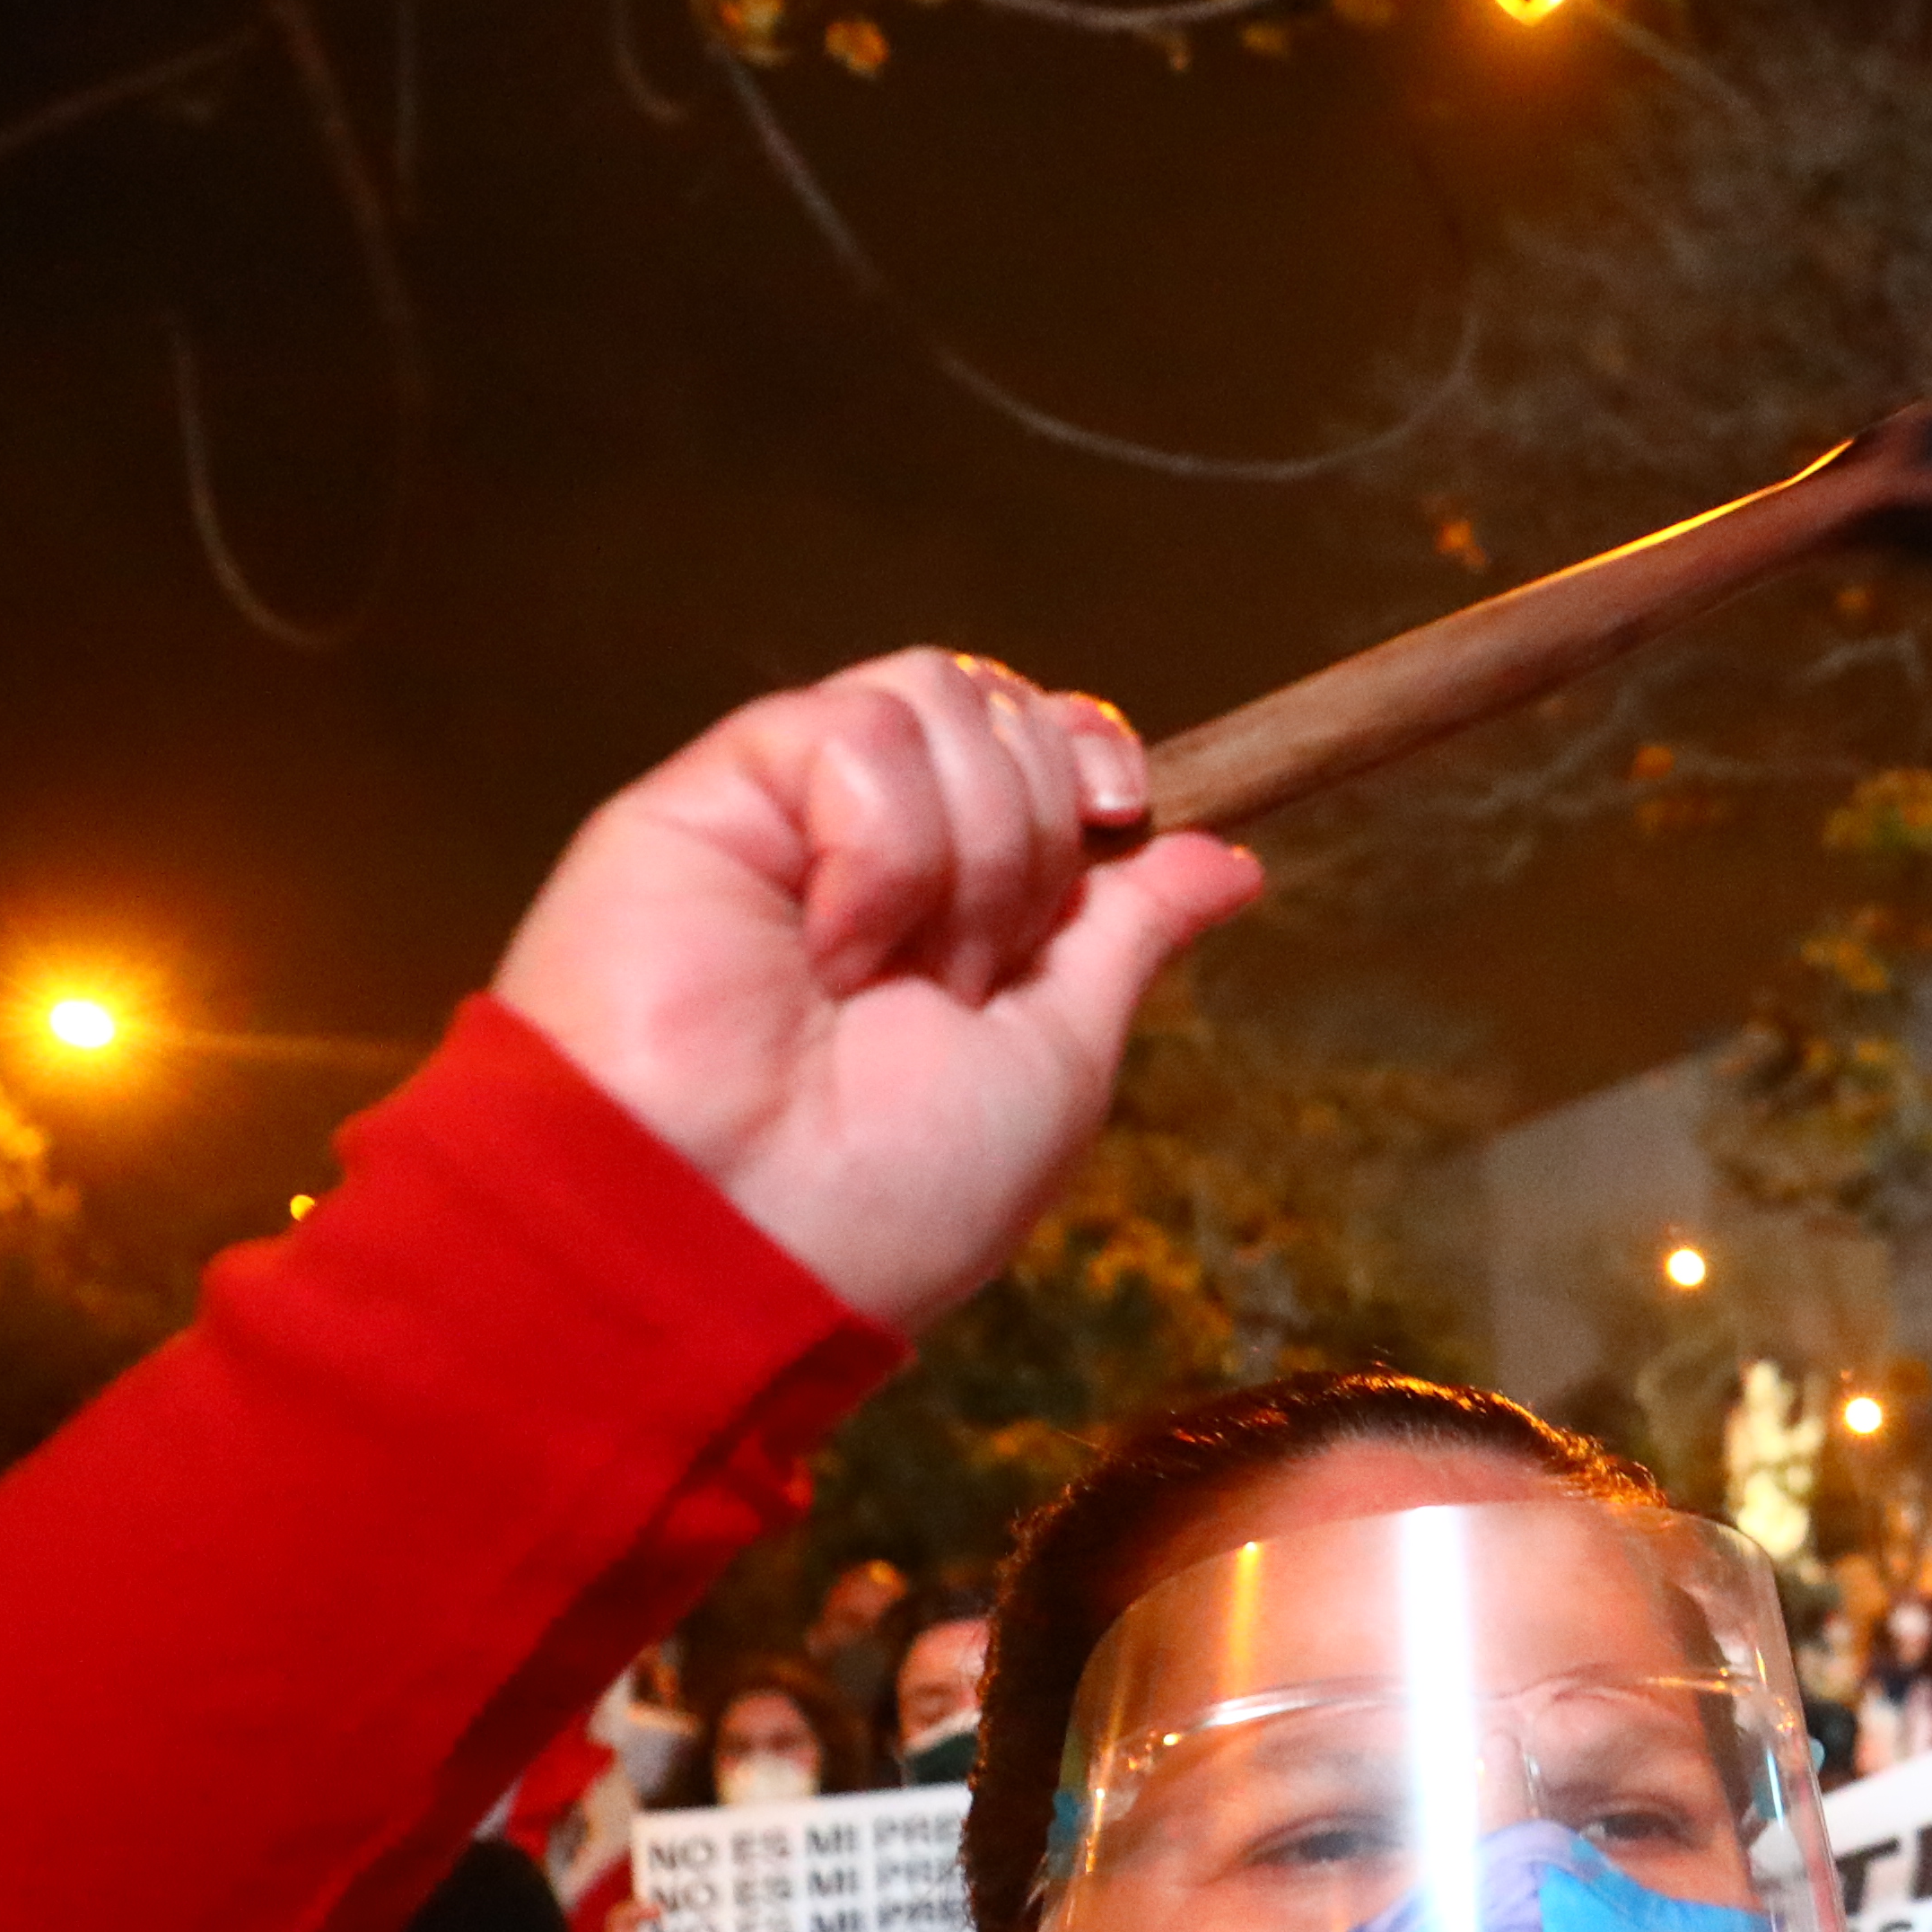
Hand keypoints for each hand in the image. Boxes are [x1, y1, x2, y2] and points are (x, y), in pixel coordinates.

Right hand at [488, 651, 1261, 1328]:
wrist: (737, 1237)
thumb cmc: (889, 1193)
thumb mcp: (1059, 1058)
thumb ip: (1127, 933)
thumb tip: (1228, 856)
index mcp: (954, 908)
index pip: (1038, 746)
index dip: (1092, 748)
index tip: (1125, 808)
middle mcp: (869, 850)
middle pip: (1000, 708)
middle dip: (1035, 831)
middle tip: (973, 970)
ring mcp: (785, 818)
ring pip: (934, 695)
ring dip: (963, 849)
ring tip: (891, 974)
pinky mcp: (703, 799)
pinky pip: (849, 728)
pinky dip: (883, 844)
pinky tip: (835, 948)